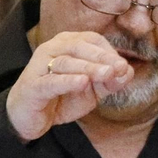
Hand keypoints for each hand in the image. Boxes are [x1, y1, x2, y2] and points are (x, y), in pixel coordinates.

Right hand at [6, 31, 132, 142]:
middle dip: (102, 58)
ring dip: (89, 68)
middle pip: (80, 47)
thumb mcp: (92, 90)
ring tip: (107, 74)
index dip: (109, 52)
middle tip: (119, 68)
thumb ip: (110, 81)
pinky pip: (52, 81)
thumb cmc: (61, 97)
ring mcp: (39, 66)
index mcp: (67, 44)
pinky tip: (82, 83)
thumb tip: (128, 72)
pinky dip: (68, 81)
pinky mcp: (33, 85)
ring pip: (66, 62)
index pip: (92, 40)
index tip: (123, 68)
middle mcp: (52, 49)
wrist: (29, 117)